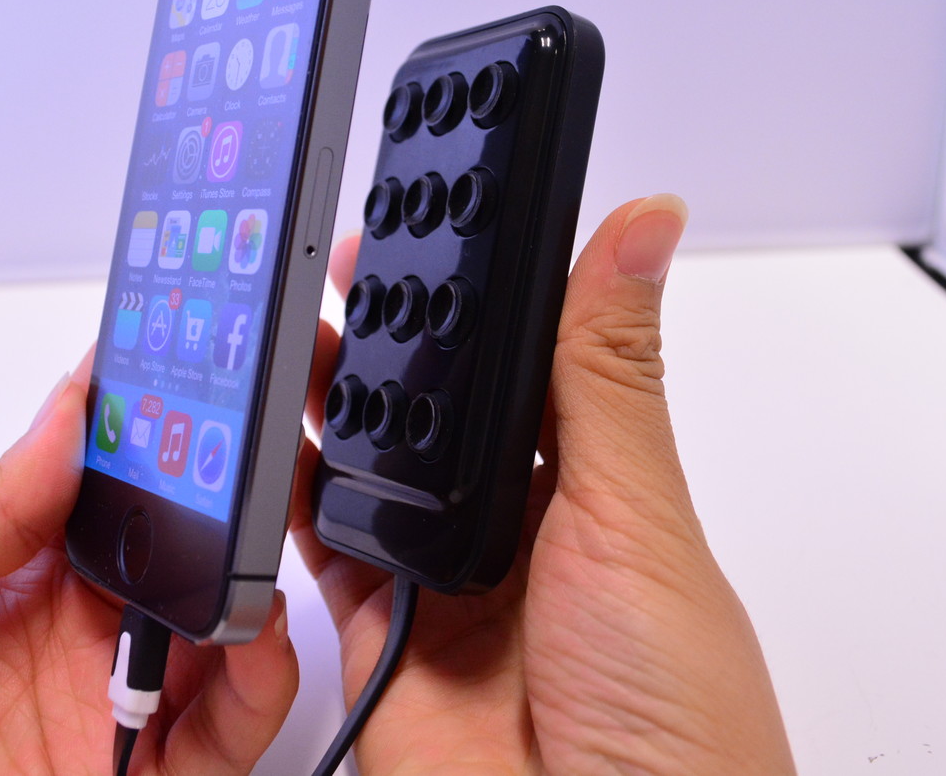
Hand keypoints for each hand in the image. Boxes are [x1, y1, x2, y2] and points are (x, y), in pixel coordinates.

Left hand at [0, 349, 296, 775]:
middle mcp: (57, 631)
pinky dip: (261, 680)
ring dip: (251, 573)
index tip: (191, 369)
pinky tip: (253, 631)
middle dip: (221, 487)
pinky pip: (221, 732)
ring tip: (256, 536)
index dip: (150, 422)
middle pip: (175, 541)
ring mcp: (93, 706)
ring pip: (215, 627)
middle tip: (245, 451)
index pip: (100, 476)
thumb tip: (65, 418)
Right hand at [291, 195, 794, 774]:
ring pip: (367, 470)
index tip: (440, 223)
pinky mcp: (378, 638)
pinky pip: (317, 552)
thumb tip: (646, 226)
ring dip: (329, 405)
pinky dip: (288, 499)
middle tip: (345, 266)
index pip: (528, 367)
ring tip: (290, 330)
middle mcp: (521, 533)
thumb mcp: (637, 516)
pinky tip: (270, 444)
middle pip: (437, 415)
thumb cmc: (674, 722)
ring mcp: (444, 585)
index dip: (482, 300)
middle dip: (391, 343)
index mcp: (597, 488)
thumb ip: (608, 371)